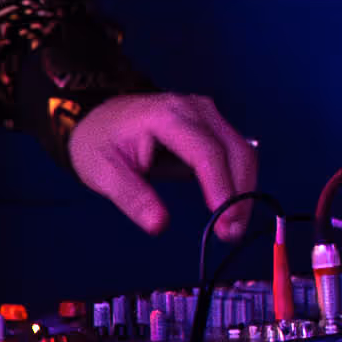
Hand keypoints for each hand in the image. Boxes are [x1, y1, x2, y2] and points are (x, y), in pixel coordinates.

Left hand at [67, 92, 258, 238]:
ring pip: (242, 151)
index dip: (221, 186)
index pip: (206, 152)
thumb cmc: (98, 141)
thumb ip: (132, 198)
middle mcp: (195, 109)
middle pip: (235, 150)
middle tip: (231, 231)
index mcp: (167, 116)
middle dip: (240, 193)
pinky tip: (230, 203)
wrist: (97, 116)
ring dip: (244, 188)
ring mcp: (207, 114)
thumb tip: (159, 225)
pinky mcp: (212, 124)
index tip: (225, 220)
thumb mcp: (103, 172)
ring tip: (232, 224)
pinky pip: (235, 151)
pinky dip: (238, 179)